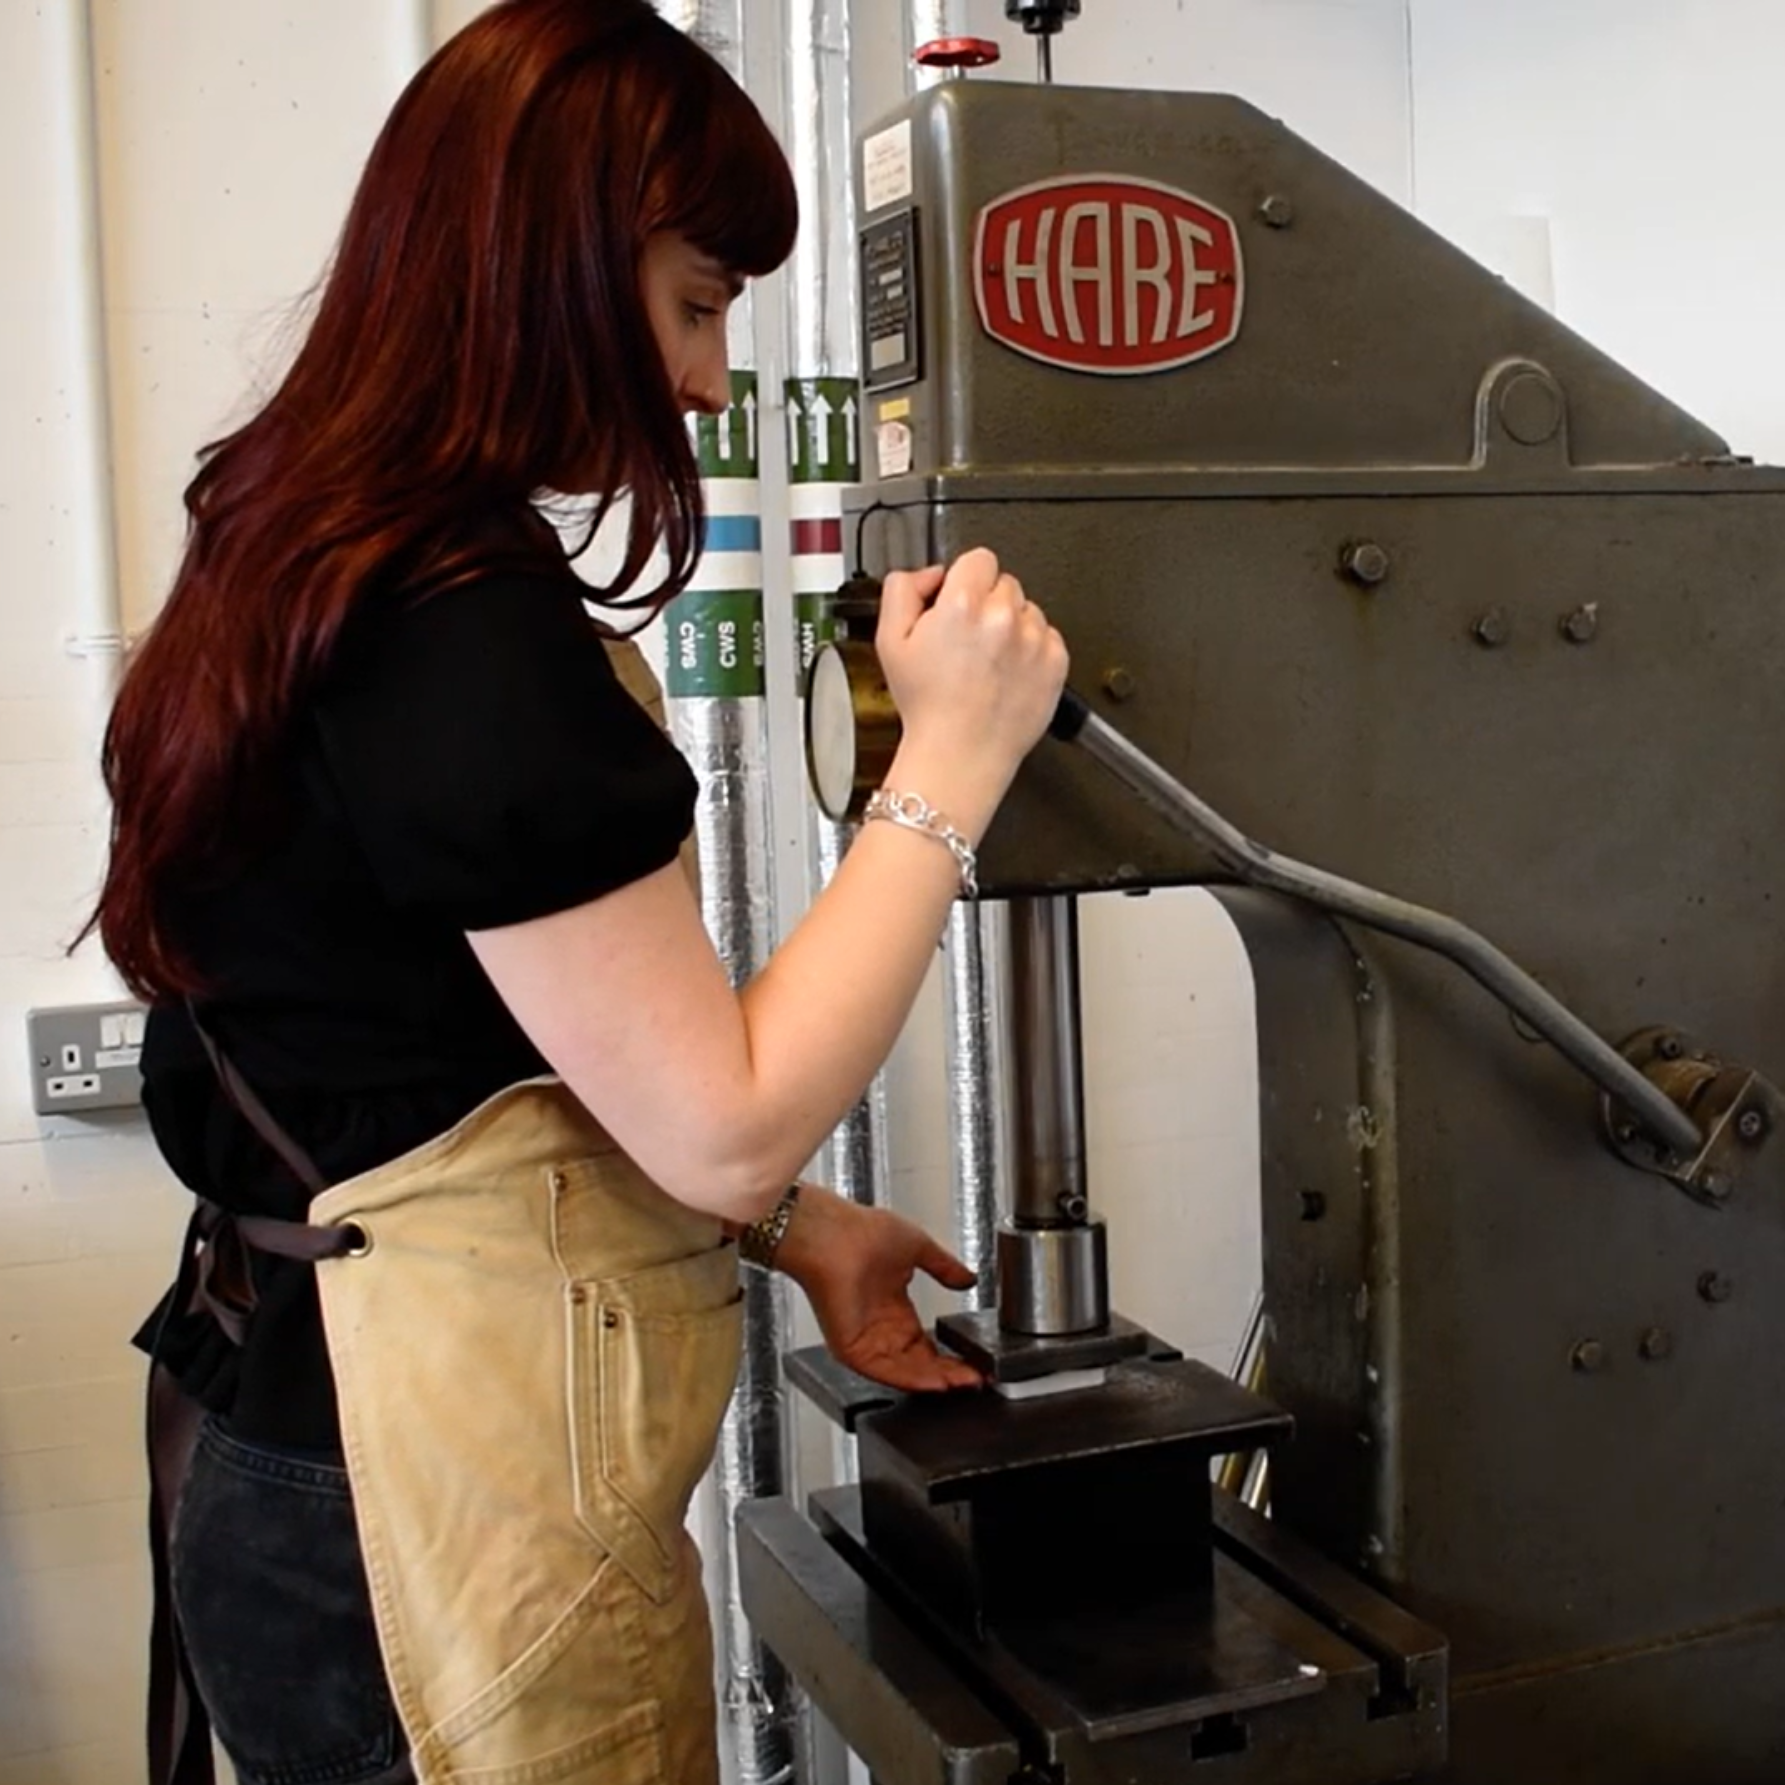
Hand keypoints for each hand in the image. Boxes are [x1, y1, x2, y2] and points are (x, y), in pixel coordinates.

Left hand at [774, 1186, 983, 1392]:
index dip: (953, 1354)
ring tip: (966, 1382)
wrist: (832, 1233)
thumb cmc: (860, 1231)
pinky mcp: (853, 1350)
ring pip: (909, 1372)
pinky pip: (888, 1373)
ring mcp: (867, 1341)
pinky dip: (915, 1380)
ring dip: (939, 1380)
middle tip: (979, 1377)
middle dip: (952, 1373)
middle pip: (922, 1364)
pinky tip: (939, 1382)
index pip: (927, 1344)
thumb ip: (945, 1267)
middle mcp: (881, 1328)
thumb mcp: (918, 1247)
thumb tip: (968, 1278)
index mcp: (894, 1308)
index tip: (977, 1360)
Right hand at [876, 548, 1068, 833]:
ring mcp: (1034, 639)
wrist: (960, 755)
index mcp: (963, 603)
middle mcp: (1004, 616)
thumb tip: (929, 573)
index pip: (978, 558)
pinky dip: (1031, 651)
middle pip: (1004, 583)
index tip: (958, 601)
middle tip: (968, 640)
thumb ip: (902, 590)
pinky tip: (1007, 675)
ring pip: (1027, 610)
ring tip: (988, 662)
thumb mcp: (889, 640)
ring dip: (1011, 626)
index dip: (965, 580)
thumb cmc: (927, 706)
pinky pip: (1048, 637)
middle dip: (987, 604)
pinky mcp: (1055, 662)